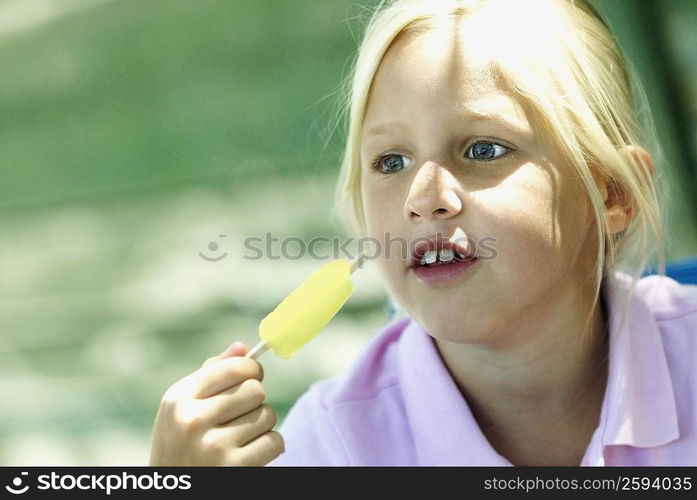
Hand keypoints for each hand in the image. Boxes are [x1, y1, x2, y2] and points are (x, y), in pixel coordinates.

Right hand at [149, 342, 283, 465]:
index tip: (252, 377)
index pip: (235, 367)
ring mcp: (212, 446)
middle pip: (255, 389)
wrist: (173, 493)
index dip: (253, 369)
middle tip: (243, 413)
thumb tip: (242, 347)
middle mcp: (192, 420)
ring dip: (263, 424)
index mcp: (179, 398)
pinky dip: (270, 446)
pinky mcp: (233, 468)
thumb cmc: (181, 444)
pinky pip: (274, 442)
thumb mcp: (183, 408)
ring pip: (267, 415)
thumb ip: (211, 375)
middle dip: (256, 400)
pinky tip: (252, 453)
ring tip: (242, 436)